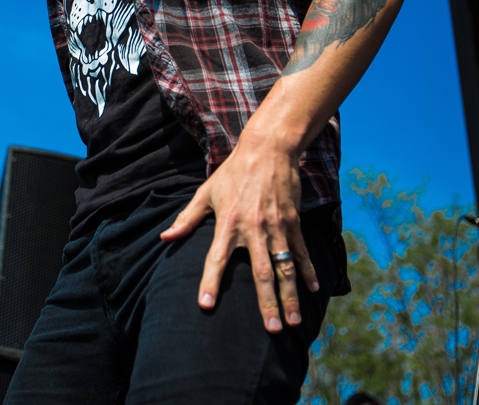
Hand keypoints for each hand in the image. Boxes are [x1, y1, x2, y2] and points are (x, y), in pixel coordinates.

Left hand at [159, 126, 318, 332]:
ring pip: (285, 266)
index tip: (206, 305)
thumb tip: (165, 239)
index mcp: (227, 223)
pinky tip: (314, 290)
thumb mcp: (206, 193)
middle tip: (272, 330)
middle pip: (261, 272)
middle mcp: (253, 228)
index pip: (216, 258)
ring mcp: (276, 226)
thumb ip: (187, 219)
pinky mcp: (293, 220)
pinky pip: (301, 250)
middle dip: (267, 302)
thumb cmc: (232, 173)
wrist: (267, 149)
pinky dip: (308, 271)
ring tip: (294, 321)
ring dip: (291, 295)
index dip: (210, 282)